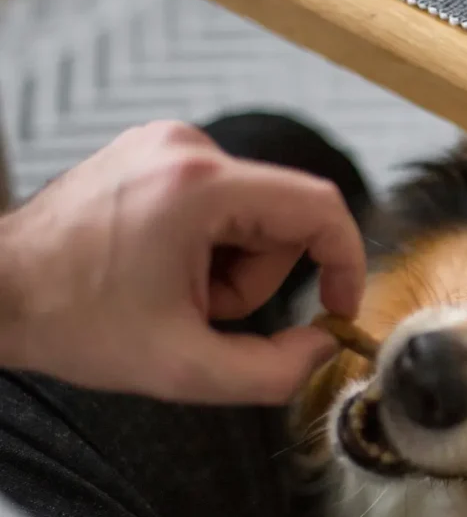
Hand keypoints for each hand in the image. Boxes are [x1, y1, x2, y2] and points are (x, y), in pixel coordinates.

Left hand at [0, 121, 364, 403]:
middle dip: (256, 278)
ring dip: (230, 266)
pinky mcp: (156, 154)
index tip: (338, 307)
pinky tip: (162, 268)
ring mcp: (168, 145)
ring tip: (174, 292)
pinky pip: (222, 203)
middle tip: (202, 311)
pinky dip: (208, 245)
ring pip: (253, 214)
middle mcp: (189, 148)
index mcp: (200, 187)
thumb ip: (275, 371)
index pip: (319, 207)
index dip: (345, 261)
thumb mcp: (185, 369)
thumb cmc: (72, 321)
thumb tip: (323, 346)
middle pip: (283, 219)